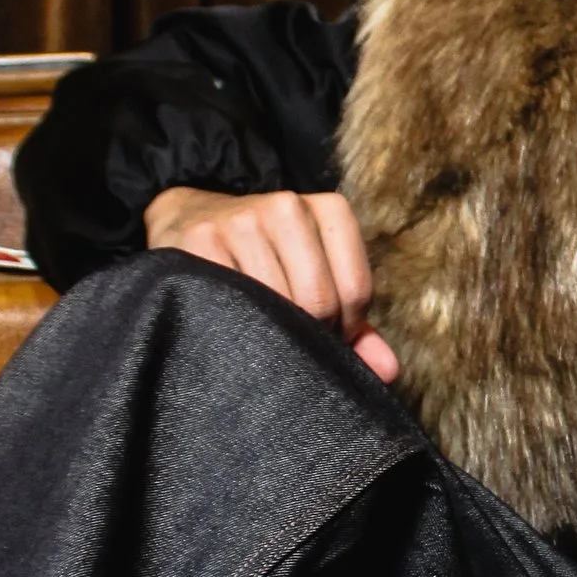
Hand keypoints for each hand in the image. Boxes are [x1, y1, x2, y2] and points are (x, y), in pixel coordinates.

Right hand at [142, 186, 398, 382]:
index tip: (323, 332)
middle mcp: (287, 205)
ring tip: (260, 329)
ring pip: (276, 304)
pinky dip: (235, 323)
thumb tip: (387, 371)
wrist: (190, 216)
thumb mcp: (315, 276)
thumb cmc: (266, 259)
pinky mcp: (200, 239)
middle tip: (289, 338)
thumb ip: (355, 324)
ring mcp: (241, 220)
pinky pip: (232, 302)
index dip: (344, 328)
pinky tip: (231, 321)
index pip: (357, 290)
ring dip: (271, 332)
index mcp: (327, 209)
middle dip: (309, 334)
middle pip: (319, 300)